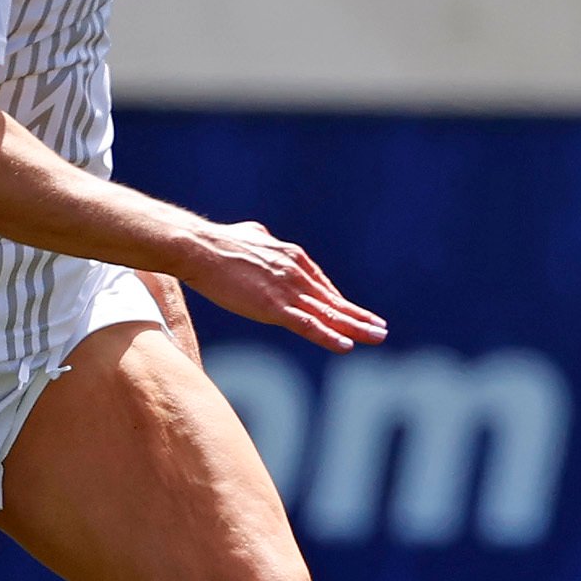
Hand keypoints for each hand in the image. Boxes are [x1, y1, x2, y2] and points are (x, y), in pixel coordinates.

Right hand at [171, 220, 386, 352]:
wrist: (200, 248)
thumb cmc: (218, 242)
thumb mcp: (250, 234)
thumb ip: (262, 239)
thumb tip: (261, 236)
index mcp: (293, 258)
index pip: (323, 287)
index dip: (340, 303)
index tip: (355, 314)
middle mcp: (298, 274)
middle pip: (333, 301)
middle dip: (359, 316)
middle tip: (381, 329)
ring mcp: (288, 291)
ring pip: (328, 314)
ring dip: (355, 328)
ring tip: (377, 337)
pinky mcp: (274, 307)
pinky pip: (308, 326)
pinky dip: (328, 336)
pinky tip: (346, 346)